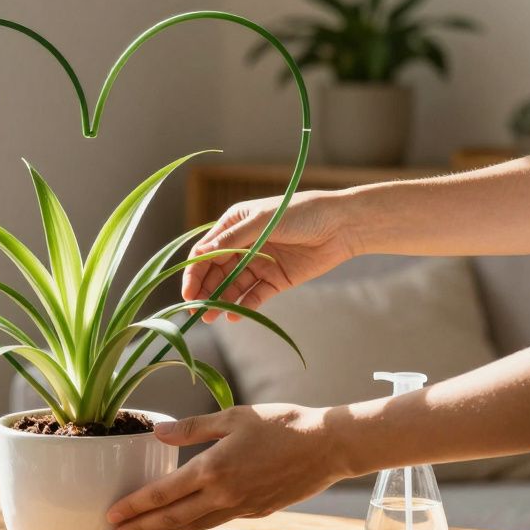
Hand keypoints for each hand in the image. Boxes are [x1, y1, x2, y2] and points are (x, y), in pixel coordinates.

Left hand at [106, 404, 345, 529]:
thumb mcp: (234, 416)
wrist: (328, 446)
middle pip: (173, 517)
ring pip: (195, 525)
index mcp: (213, 468)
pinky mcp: (257, 511)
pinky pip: (217, 521)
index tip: (113, 513)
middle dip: (141, 527)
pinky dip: (195, 527)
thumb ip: (193, 427)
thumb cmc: (283, 424)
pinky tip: (185, 525)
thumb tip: (158, 432)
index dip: (135, 505)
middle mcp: (224, 494)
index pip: (164, 493)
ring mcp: (241, 507)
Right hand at [185, 190, 356, 320]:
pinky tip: (235, 316)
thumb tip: (203, 253)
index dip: (194, 272)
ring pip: (232, 286)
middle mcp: (243, 245)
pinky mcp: (275, 279)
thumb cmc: (302, 213)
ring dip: (220, 301)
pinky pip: (254, 296)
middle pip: (216, 272)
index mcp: (234, 225)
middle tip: (195, 311)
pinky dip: (244, 306)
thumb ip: (233, 239)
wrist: (341, 225)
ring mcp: (259, 263)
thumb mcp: (264, 220)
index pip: (206, 251)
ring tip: (212, 317)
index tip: (188, 292)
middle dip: (204, 291)